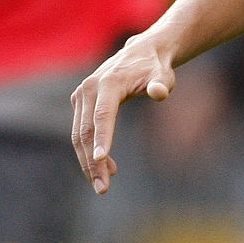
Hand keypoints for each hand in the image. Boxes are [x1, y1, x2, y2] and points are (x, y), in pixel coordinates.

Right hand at [70, 33, 175, 195]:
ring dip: (88, 161)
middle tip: (103, 189)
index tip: (101, 161)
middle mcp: (89, 88)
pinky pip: (81, 130)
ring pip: (80, 134)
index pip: (102, 116)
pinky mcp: (79, 101)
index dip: (102, 139)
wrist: (141, 53)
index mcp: (109, 83)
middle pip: (86, 131)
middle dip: (92, 162)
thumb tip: (159, 92)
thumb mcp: (163, 76)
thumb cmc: (155, 69)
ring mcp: (81, 94)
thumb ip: (161, 85)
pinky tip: (107, 165)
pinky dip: (89, 150)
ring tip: (104, 184)